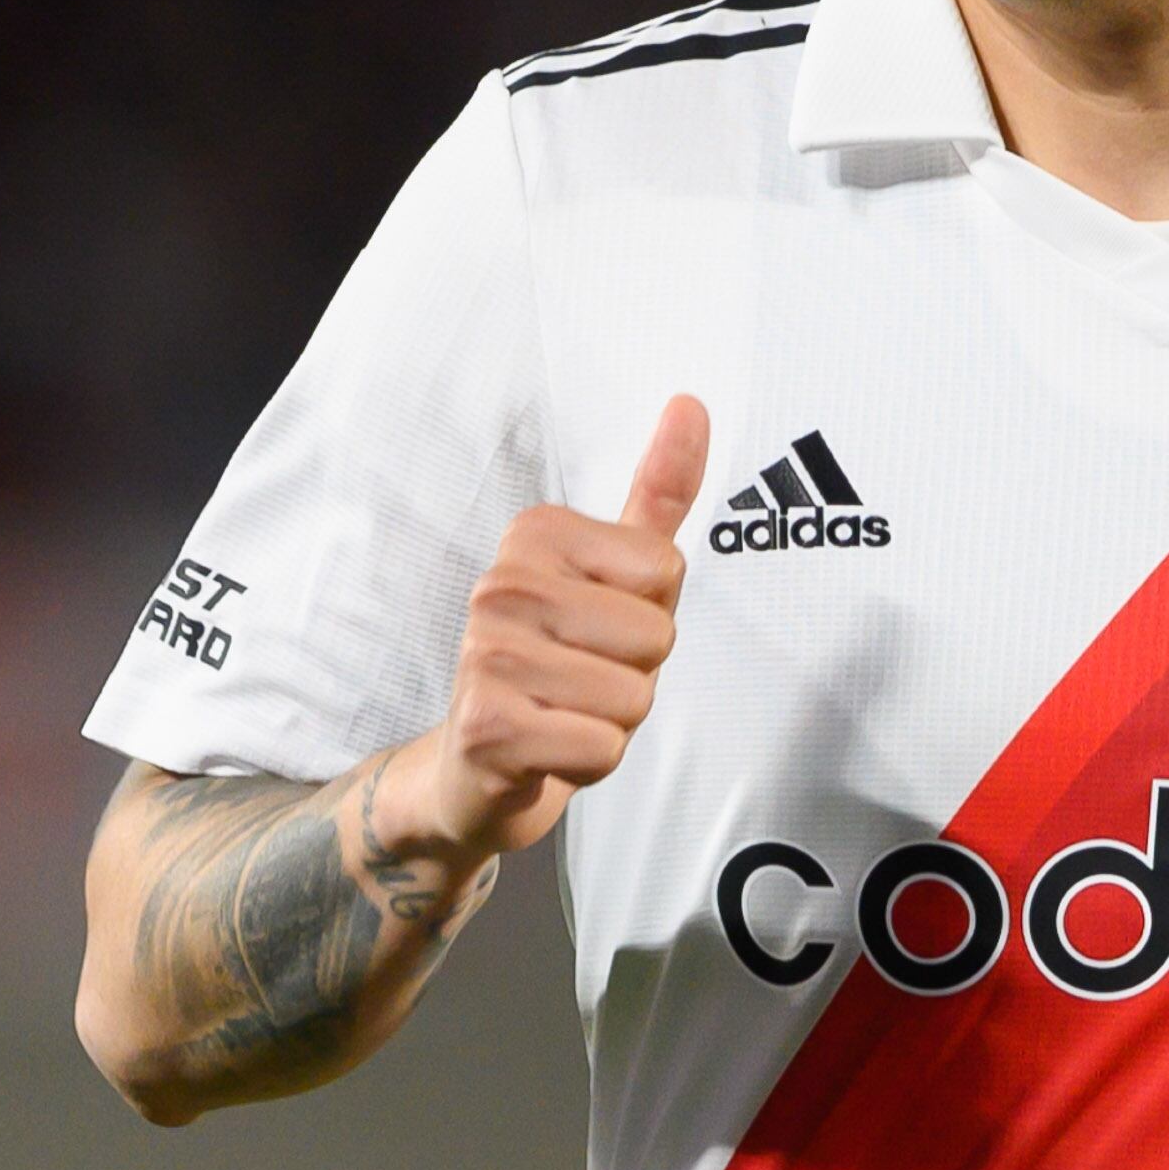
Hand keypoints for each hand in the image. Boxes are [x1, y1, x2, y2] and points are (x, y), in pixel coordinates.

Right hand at [382, 394, 709, 870]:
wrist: (476, 765)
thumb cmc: (560, 661)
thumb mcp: (616, 574)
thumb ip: (658, 493)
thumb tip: (692, 404)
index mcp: (536, 534)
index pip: (666, 571)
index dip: (651, 614)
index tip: (600, 627)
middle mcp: (501, 584)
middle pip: (655, 637)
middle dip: (635, 675)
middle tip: (581, 679)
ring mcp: (486, 654)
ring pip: (633, 698)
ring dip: (612, 723)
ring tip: (564, 712)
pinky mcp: (487, 726)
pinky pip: (601, 749)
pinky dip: (588, 763)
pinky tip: (548, 750)